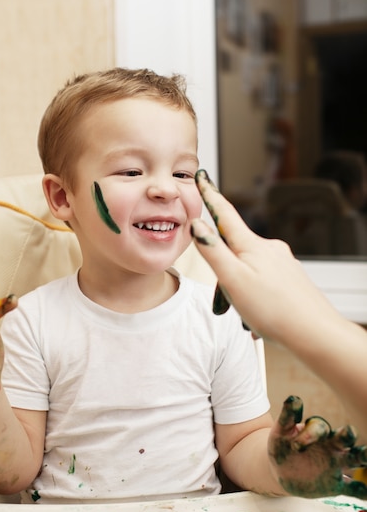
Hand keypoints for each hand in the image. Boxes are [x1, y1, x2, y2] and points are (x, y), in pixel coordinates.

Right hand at [190, 169, 337, 341]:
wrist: (313, 332)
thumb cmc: (274, 309)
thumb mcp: (233, 280)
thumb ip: (213, 252)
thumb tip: (198, 226)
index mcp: (253, 246)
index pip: (225, 214)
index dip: (210, 196)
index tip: (202, 178)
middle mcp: (270, 249)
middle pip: (234, 252)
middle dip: (224, 276)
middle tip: (225, 304)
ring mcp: (282, 263)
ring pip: (247, 271)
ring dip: (239, 292)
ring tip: (247, 314)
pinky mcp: (290, 278)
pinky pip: (262, 284)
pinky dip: (254, 299)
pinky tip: (259, 317)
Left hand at [268, 395, 366, 498]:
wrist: (281, 472)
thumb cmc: (282, 447)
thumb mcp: (281, 432)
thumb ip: (287, 417)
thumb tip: (293, 398)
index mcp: (318, 433)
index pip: (319, 429)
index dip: (309, 435)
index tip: (295, 445)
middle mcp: (332, 447)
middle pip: (345, 439)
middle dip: (347, 435)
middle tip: (349, 432)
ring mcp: (336, 466)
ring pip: (354, 459)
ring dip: (362, 456)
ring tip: (366, 455)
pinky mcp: (337, 486)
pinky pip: (353, 488)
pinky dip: (362, 491)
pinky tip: (366, 493)